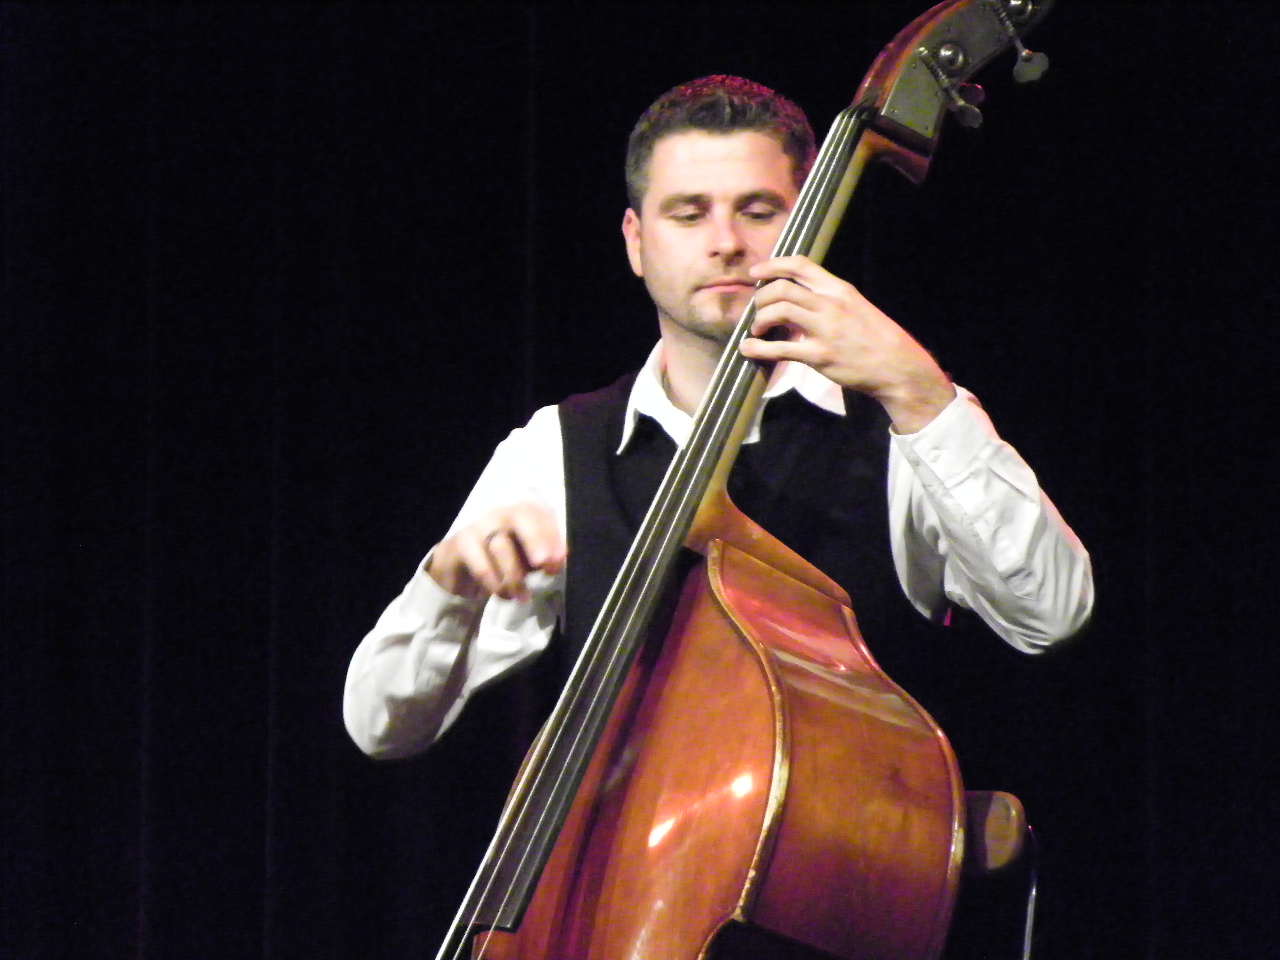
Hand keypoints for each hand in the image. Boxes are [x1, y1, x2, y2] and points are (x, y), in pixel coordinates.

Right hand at [427, 502, 565, 601]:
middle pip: (521, 517)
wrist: (461, 567)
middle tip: (542, 564)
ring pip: (501, 545)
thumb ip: (545, 558)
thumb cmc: (503, 560)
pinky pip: (480, 564)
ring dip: (514, 576)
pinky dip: (494, 583)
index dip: (552, 539)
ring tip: (522, 596)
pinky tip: (503, 595)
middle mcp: (503, 513)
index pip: (541, 516)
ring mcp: (480, 525)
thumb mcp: (528, 559)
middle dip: (535, 540)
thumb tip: (558, 560)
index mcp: (524, 514)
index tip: (556, 565)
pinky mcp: (461, 543)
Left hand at [740, 256, 955, 433]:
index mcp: (839, 289)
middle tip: (757, 310)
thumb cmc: (875, 337)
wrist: (898, 366)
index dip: (772, 265)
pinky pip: (780, 348)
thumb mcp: (855, 306)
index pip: (800, 265)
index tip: (755, 273)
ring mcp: (825, 329)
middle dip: (761, 298)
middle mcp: (831, 304)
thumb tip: (797, 298)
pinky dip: (758, 347)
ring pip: (778, 311)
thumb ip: (828, 299)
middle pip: (781, 288)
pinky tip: (749, 348)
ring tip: (758, 329)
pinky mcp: (819, 356)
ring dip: (760, 319)